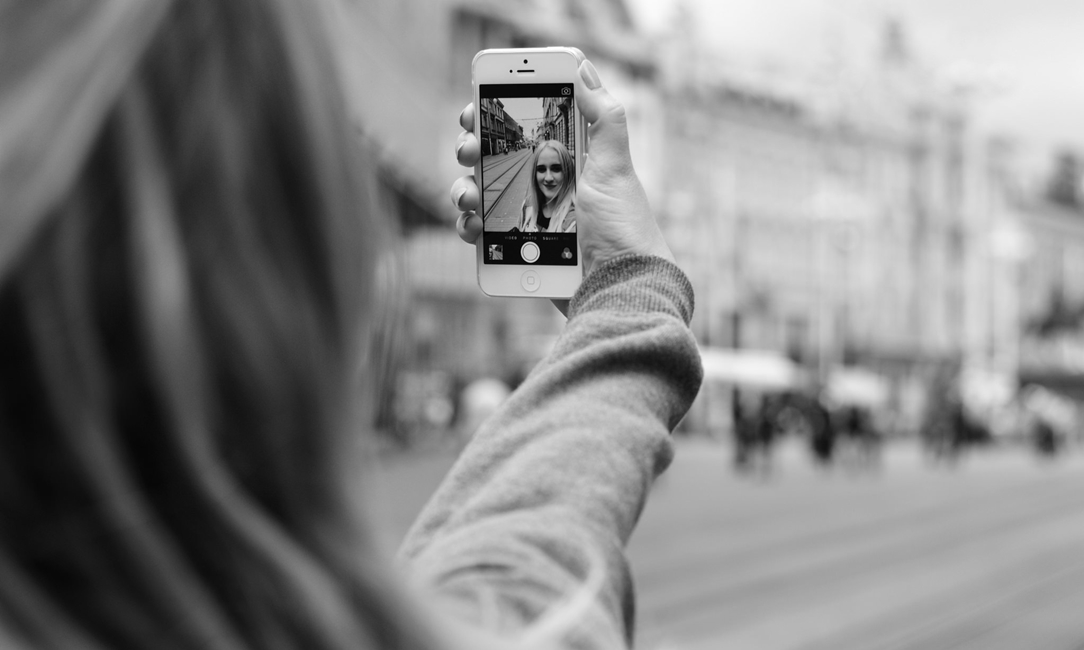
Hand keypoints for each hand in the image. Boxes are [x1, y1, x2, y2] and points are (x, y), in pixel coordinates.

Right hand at [450, 57, 672, 276]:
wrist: (619, 288)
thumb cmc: (623, 227)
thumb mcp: (615, 165)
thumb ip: (603, 116)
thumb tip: (581, 66)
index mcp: (565, 161)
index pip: (522, 128)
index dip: (495, 117)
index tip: (476, 110)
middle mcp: (543, 187)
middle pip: (493, 159)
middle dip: (472, 149)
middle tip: (468, 151)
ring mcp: (528, 220)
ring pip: (480, 195)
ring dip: (464, 189)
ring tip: (470, 197)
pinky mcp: (518, 252)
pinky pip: (481, 235)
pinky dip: (468, 227)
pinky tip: (472, 227)